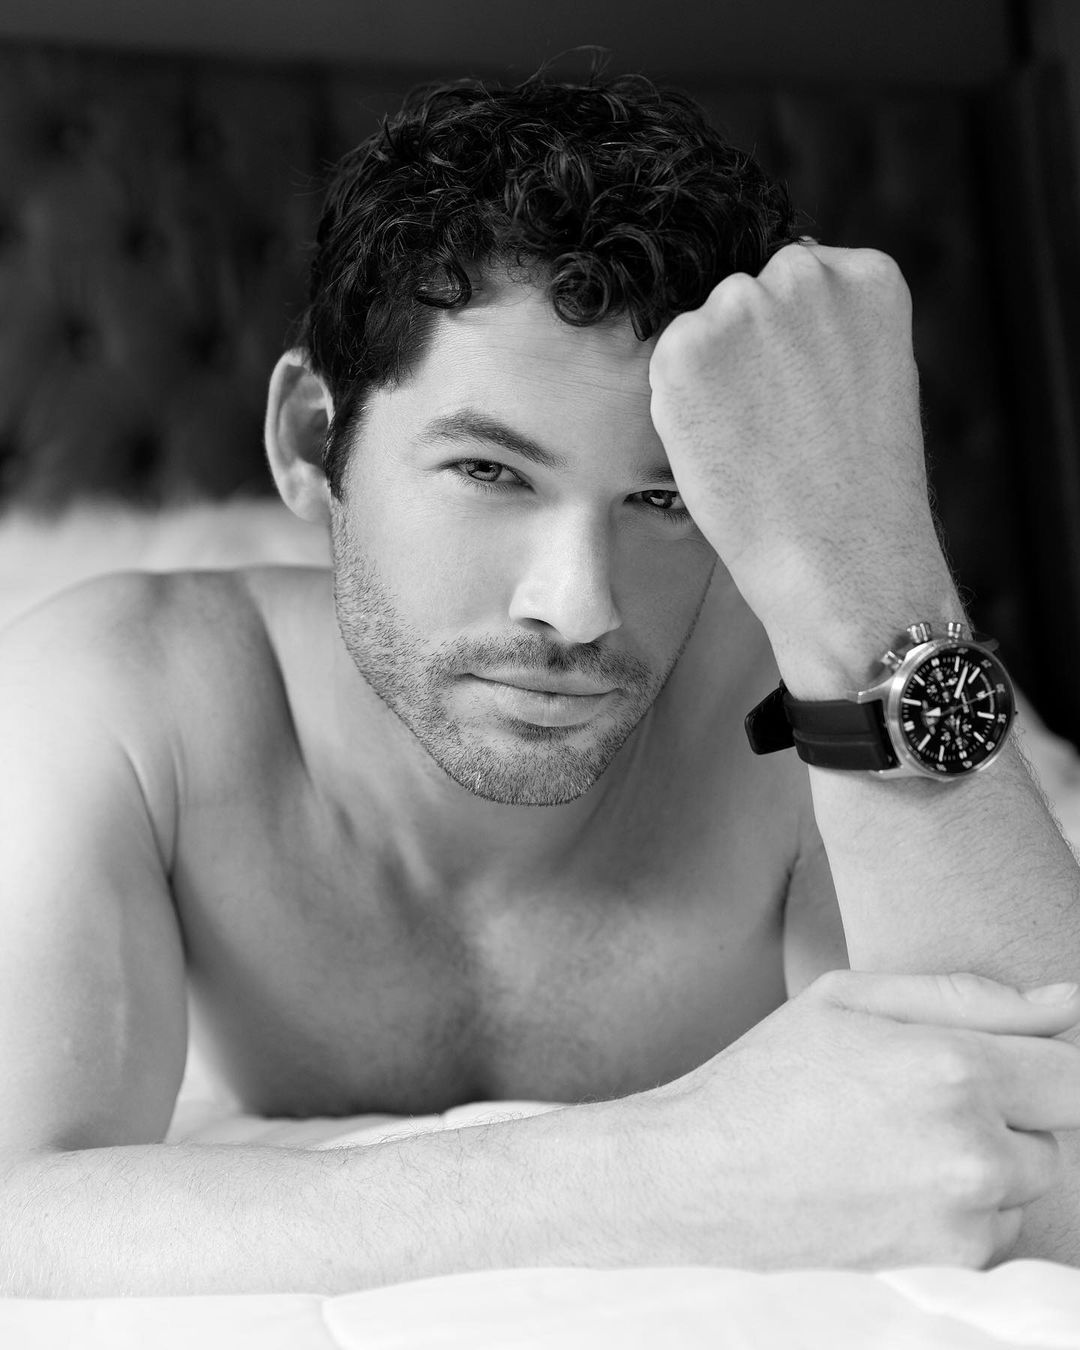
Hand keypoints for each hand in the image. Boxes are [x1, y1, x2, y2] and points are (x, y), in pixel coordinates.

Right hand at [640, 970, 1079, 1269]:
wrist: (698, 1178)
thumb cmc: (768, 1076)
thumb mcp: (849, 1001)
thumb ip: (968, 996)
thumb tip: (1066, 1001)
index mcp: (952, 1069)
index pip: (1072, 1073)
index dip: (1043, 1062)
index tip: (1010, 1063)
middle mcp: (972, 1152)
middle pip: (1053, 1132)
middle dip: (1007, 1112)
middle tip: (919, 1097)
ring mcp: (962, 1221)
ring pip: (1023, 1184)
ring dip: (986, 1163)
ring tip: (896, 1143)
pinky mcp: (946, 1269)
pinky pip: (990, 1231)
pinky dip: (959, 1209)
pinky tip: (889, 1185)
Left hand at [648, 243, 948, 646]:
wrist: (841, 559)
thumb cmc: (857, 486)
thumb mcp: (868, 375)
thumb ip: (823, 326)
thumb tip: (752, 306)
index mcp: (866, 275)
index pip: (799, 281)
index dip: (795, 348)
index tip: (814, 399)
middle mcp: (803, 273)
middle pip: (746, 296)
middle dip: (751, 352)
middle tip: (780, 426)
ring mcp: (740, 306)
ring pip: (705, 329)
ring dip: (713, 377)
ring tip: (756, 440)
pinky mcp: (682, 350)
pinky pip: (668, 365)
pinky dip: (682, 405)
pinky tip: (722, 445)